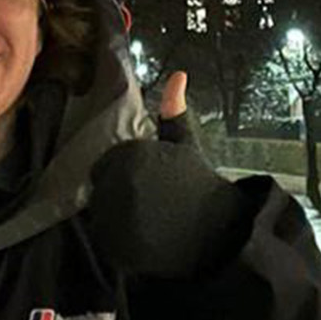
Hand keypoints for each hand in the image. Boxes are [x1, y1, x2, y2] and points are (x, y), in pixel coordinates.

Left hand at [87, 72, 246, 278]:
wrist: (218, 229)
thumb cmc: (200, 185)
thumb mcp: (185, 145)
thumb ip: (174, 113)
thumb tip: (178, 76)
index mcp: (130, 154)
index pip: (106, 165)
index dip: (126, 175)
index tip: (150, 184)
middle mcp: (117, 181)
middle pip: (101, 189)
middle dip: (120, 195)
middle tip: (151, 204)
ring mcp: (114, 214)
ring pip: (101, 214)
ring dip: (118, 218)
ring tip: (150, 222)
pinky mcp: (115, 244)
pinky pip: (105, 239)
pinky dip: (119, 241)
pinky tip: (146, 238)